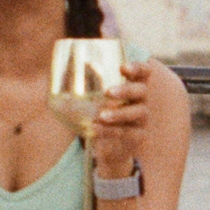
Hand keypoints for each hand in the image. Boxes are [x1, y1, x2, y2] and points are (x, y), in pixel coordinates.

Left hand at [91, 59, 150, 177]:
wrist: (110, 144)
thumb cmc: (101, 110)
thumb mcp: (95, 96)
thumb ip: (86, 81)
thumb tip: (66, 65)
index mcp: (135, 84)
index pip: (144, 72)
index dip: (137, 68)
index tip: (122, 67)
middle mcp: (142, 100)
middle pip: (141, 91)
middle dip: (126, 90)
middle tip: (108, 92)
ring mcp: (142, 118)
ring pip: (138, 113)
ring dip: (119, 114)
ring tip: (101, 116)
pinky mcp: (138, 136)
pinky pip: (127, 133)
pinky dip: (110, 131)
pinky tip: (94, 129)